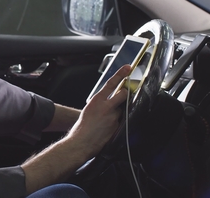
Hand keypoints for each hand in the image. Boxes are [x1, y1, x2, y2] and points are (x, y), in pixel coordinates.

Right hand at [20, 65, 131, 193]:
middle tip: (125, 95)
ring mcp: (114, 117)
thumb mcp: (88, 110)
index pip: (111, 83)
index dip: (121, 74)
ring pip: (122, 110)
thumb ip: (99, 104)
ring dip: (118, 113)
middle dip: (126, 94)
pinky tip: (108, 129)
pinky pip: (121, 122)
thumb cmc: (82, 128)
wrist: (81, 143)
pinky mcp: (118, 127)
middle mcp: (107, 107)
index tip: (128, 67)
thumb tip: (107, 102)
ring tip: (107, 121)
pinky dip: (117, 124)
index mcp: (97, 100)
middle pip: (123, 94)